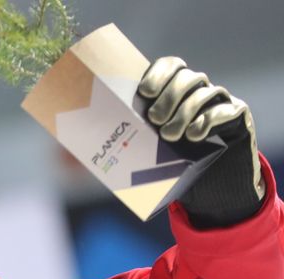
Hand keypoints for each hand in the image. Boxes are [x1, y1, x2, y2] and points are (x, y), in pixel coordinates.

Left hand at [138, 56, 265, 227]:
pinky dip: (207, 121)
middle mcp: (199, 87)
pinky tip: (194, 135)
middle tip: (154, 120)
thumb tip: (85, 146)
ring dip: (184, 112)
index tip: (144, 93)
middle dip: (169, 96)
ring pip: (204, 93)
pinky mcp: (236, 114)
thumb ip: (131, 133)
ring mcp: (219, 99)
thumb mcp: (150, 139)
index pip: (171, 65)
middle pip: (187, 77)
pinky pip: (224, 110)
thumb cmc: (170, 152)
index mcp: (176, 85)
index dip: (158, 74)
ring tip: (169, 135)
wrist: (209, 171)